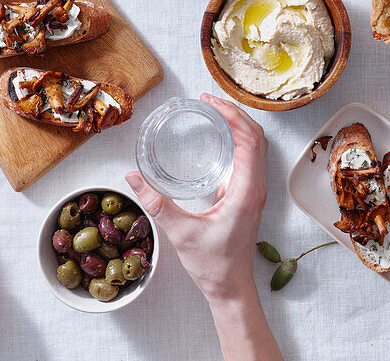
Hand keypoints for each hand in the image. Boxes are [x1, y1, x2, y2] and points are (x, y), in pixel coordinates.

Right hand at [126, 93, 268, 301]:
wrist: (230, 288)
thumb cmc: (213, 265)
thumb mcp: (181, 233)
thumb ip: (156, 204)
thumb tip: (133, 177)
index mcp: (246, 191)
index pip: (250, 141)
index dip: (233, 115)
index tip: (210, 102)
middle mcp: (255, 187)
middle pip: (256, 137)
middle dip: (235, 113)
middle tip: (207, 101)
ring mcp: (253, 191)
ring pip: (254, 147)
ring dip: (238, 125)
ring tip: (213, 111)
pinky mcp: (245, 196)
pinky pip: (248, 159)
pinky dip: (237, 140)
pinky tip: (216, 138)